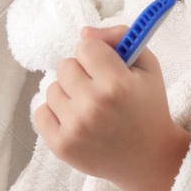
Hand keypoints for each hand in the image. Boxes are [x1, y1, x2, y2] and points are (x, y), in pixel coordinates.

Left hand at [34, 26, 190, 190]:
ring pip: (52, 89)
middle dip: (81, 73)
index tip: (106, 68)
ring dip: (68, 94)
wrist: (149, 158)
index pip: (85, 47)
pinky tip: (76, 120)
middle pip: (65, 66)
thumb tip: (84, 33)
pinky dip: (55, 114)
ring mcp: (75, 128)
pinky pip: (40, 112)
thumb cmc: (148, 108)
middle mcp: (93, 105)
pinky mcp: (61, 146)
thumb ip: (120, 37)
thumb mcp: (147, 66)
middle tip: (99, 89)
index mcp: (117, 84)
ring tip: (90, 107)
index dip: (97, 55)